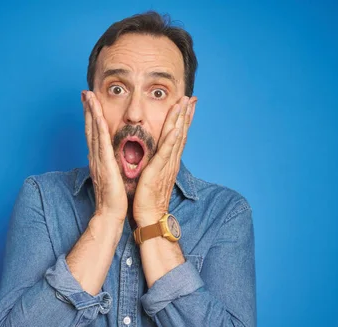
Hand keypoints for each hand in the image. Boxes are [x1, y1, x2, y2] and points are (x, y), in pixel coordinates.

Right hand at [82, 90, 127, 222]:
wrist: (110, 213)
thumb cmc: (114, 198)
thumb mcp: (112, 177)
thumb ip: (110, 165)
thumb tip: (110, 158)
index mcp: (99, 159)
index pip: (95, 134)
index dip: (91, 117)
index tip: (90, 103)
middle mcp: (95, 156)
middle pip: (90, 128)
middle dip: (87, 109)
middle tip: (85, 92)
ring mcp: (98, 159)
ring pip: (93, 130)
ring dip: (90, 112)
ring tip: (88, 96)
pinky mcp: (103, 163)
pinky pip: (100, 141)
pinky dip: (97, 126)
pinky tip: (96, 114)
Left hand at [133, 96, 195, 226]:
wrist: (149, 216)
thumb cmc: (147, 199)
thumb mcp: (151, 175)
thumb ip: (154, 163)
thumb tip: (152, 155)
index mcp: (168, 161)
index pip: (178, 136)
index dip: (183, 120)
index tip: (187, 105)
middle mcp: (171, 161)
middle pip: (181, 133)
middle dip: (185, 114)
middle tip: (190, 97)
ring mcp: (166, 166)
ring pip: (176, 138)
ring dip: (181, 120)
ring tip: (185, 104)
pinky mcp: (158, 172)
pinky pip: (166, 153)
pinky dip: (172, 140)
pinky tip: (176, 128)